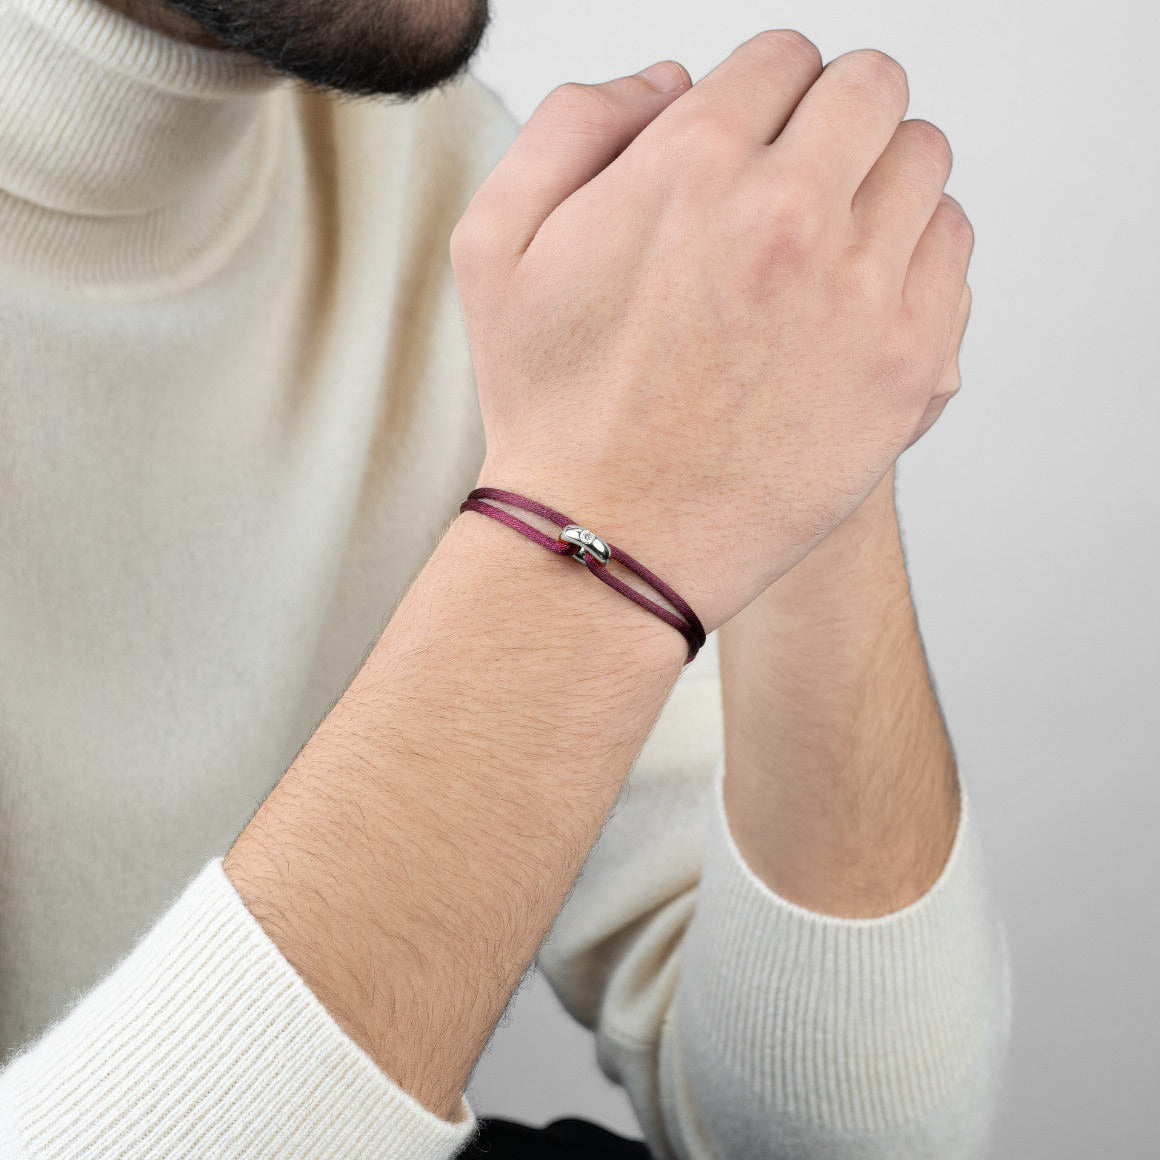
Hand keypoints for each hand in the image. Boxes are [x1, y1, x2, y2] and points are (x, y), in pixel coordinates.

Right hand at [452, 30, 972, 632]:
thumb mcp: (495, 246)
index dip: (763, 93)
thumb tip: (672, 82)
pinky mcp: (906, 366)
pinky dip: (914, 258)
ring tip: (824, 245)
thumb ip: (572, 124)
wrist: (609, 541)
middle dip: (832, 120)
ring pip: (924, 163)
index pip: (784, 58)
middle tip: (798, 178)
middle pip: (871, 91)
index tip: (754, 140)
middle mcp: (788, 217)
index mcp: (691, 167)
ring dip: (878, 184)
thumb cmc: (552, 410)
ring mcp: (859, 293)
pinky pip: (951, 253)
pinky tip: (854, 300)